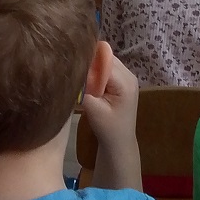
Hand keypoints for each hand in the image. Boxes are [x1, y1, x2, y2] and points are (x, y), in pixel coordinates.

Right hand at [83, 43, 141, 190]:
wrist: (119, 142)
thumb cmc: (107, 128)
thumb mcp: (93, 109)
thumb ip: (84, 87)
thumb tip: (72, 69)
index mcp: (124, 81)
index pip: (103, 60)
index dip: (87, 60)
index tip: (71, 64)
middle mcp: (128, 74)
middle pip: (104, 57)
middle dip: (89, 62)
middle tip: (73, 71)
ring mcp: (126, 75)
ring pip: (104, 60)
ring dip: (92, 67)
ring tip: (79, 77)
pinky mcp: (121, 79)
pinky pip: (105, 67)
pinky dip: (95, 72)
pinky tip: (87, 81)